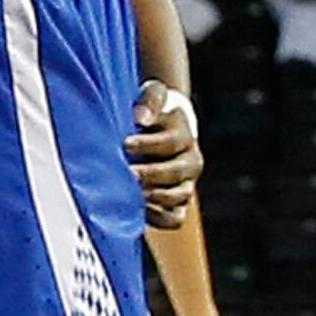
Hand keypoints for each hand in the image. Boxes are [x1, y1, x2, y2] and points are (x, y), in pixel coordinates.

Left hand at [127, 82, 200, 227]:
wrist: (160, 129)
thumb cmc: (153, 111)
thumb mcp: (153, 95)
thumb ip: (149, 102)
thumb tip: (141, 118)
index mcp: (186, 137)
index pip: (172, 142)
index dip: (148, 144)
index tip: (125, 143)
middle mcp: (191, 163)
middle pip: (176, 173)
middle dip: (149, 174)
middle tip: (125, 173)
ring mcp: (186, 186)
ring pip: (178, 198)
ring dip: (153, 197)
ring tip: (128, 192)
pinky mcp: (177, 205)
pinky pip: (174, 219)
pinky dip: (157, 218)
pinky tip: (135, 210)